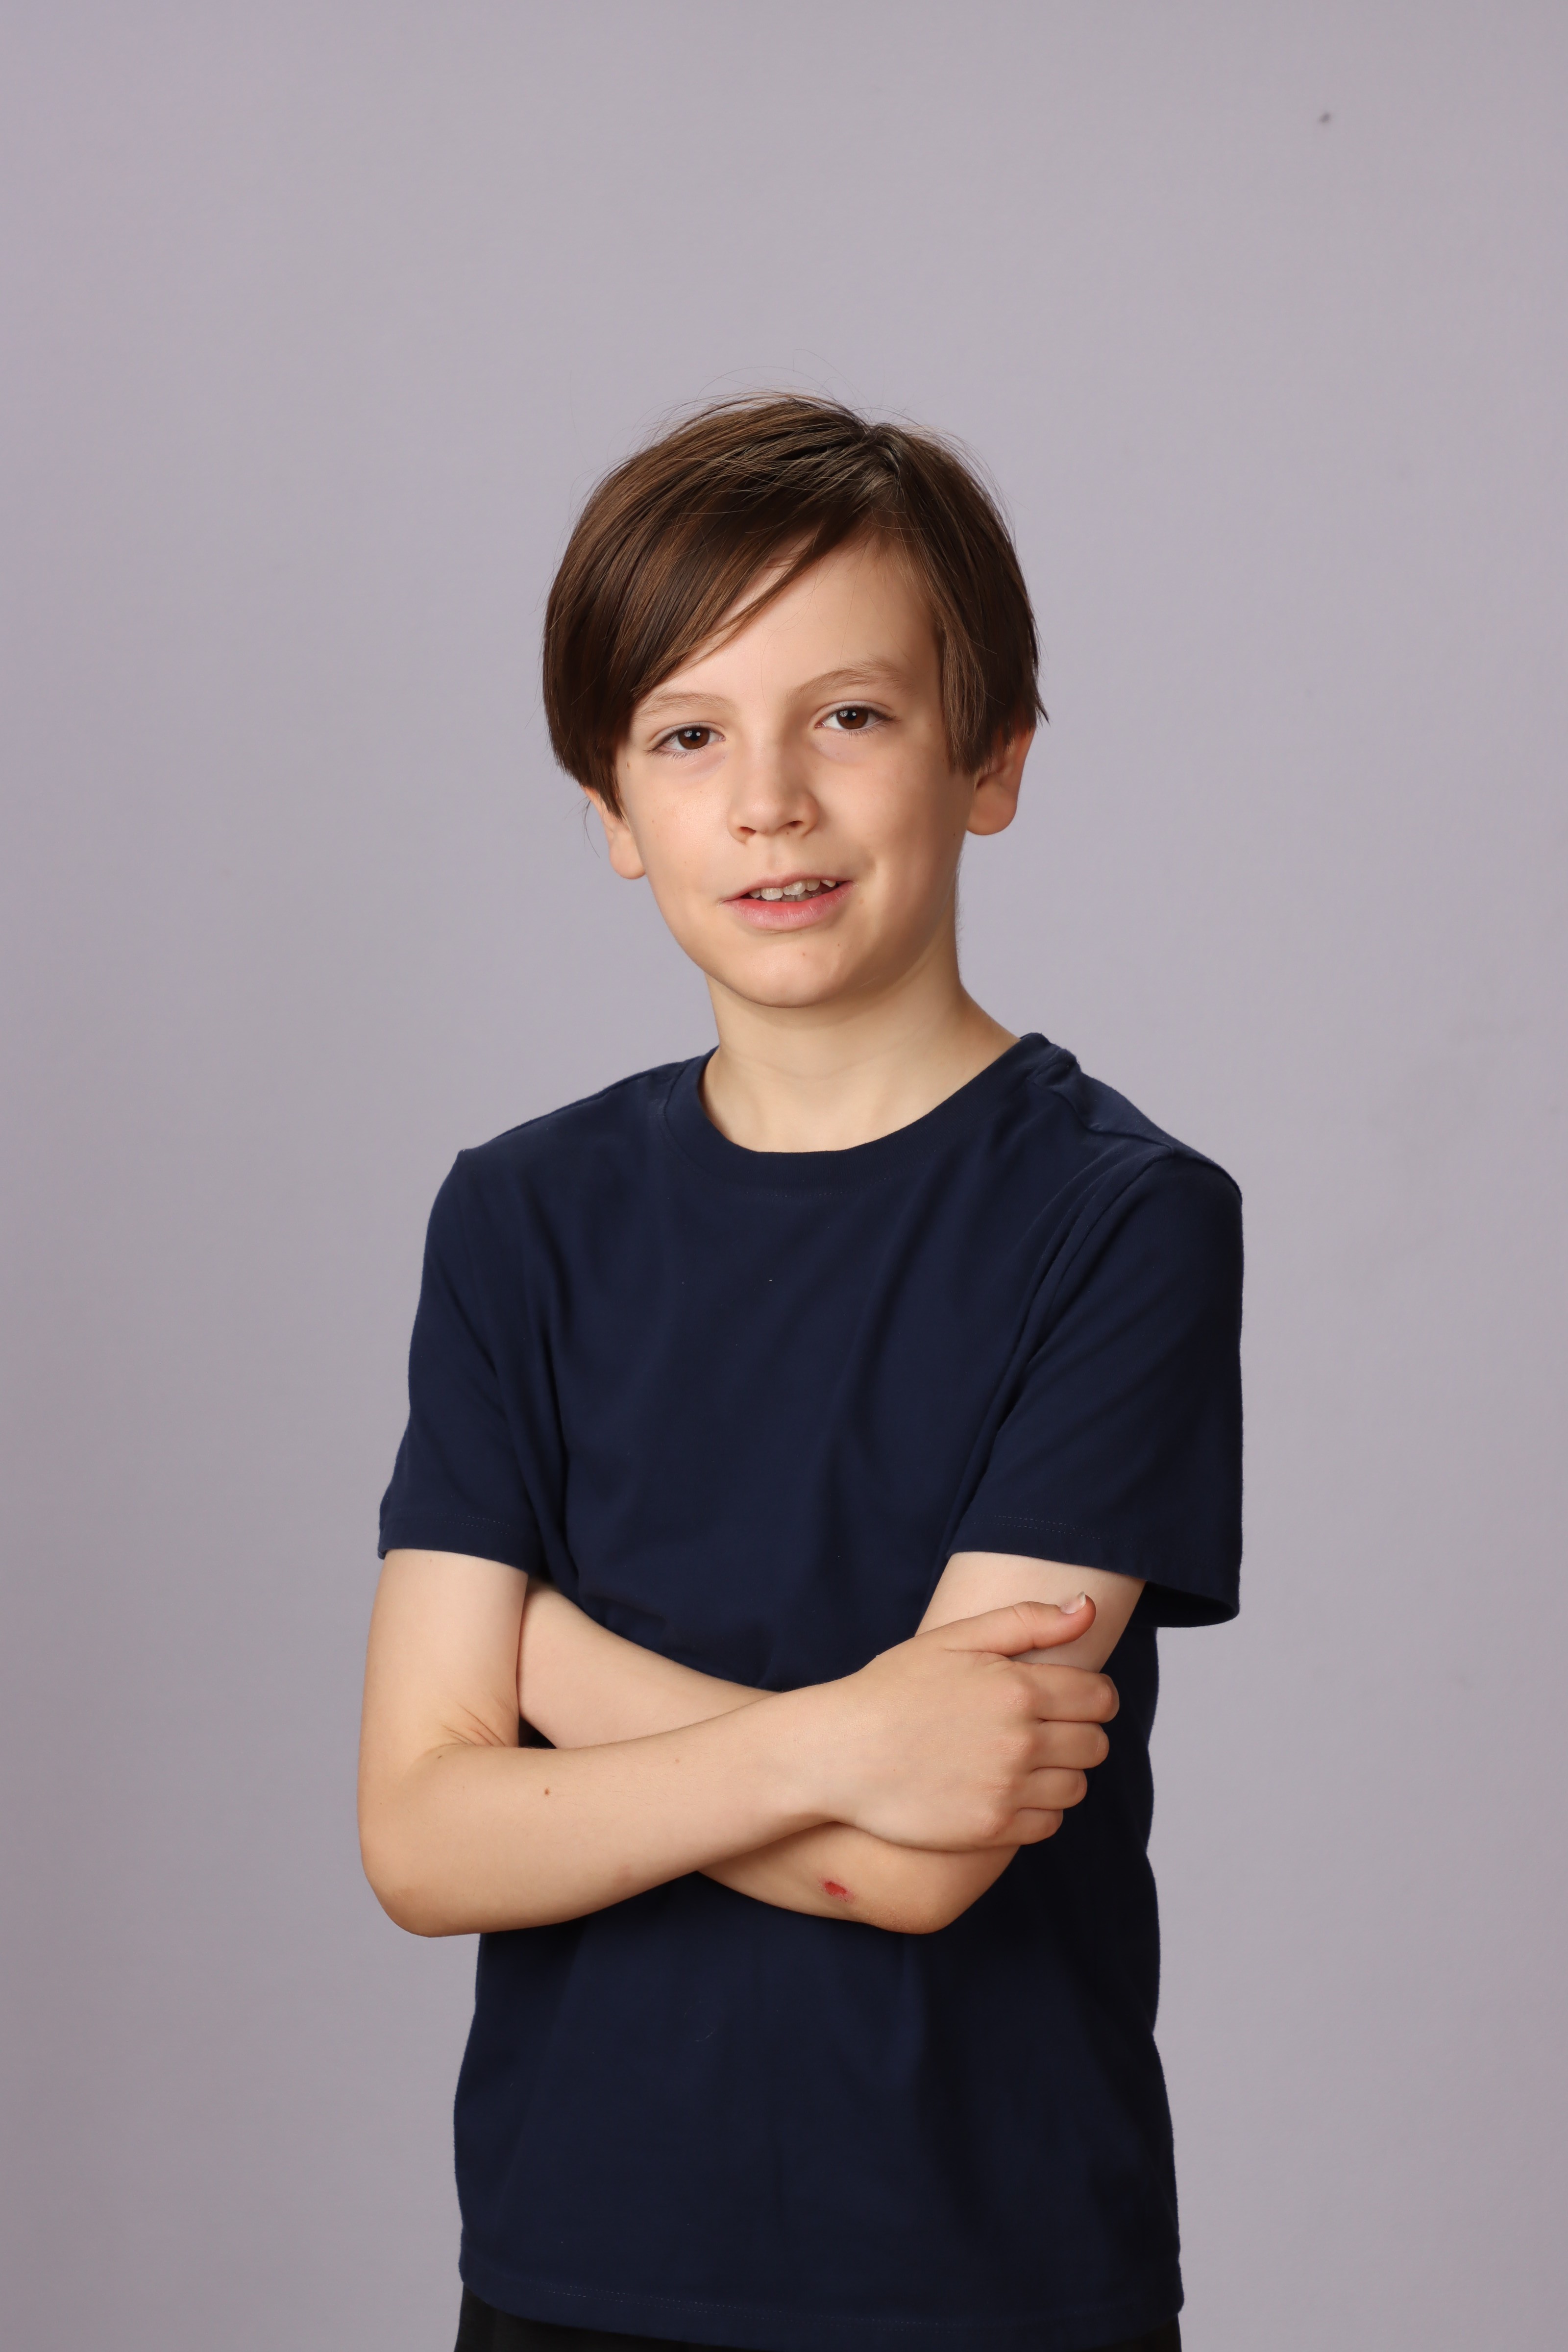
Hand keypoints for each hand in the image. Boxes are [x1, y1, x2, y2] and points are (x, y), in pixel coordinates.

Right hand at [808, 1598, 1118, 1852]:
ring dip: (1061, 1772)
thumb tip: (1088, 1607)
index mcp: (1019, 1689)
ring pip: (1077, 1786)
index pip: (1101, 1698)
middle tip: (1043, 1729)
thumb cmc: (893, 1690)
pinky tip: (1007, 1789)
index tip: (1071, 1698)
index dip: (1093, 1696)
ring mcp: (1007, 1788)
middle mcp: (1021, 1741)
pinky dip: (1039, 1809)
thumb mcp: (955, 1638)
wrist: (840, 1753)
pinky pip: (1049, 1823)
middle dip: (1079, 1733)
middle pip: (1096, 1744)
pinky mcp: (992, 1828)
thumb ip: (1028, 1620)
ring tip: (1022, 1760)